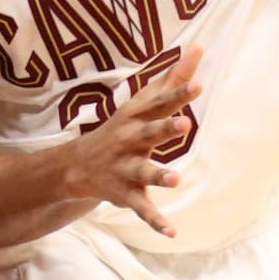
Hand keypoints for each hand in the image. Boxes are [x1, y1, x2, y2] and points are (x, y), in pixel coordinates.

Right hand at [64, 47, 202, 236]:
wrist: (78, 166)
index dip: (178, 95)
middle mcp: (130, 141)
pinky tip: (172, 231)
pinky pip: (143, 209)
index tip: (198, 85)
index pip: (160, 104)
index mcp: (137, 118)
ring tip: (175, 180)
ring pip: (145, 172)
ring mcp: (127, 168)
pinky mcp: (126, 194)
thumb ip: (171, 79)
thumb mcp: (141, 103)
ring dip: (159, 176)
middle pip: (150, 133)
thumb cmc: (122, 129)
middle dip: (166, 130)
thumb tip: (199, 48)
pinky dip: (156, 221)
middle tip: (185, 125)